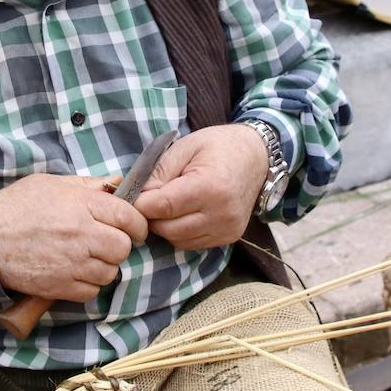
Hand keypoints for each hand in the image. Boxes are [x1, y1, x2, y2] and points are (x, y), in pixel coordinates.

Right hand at [0, 174, 148, 301]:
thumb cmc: (17, 207)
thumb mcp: (53, 184)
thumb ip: (88, 185)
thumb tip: (117, 184)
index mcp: (82, 205)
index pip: (130, 217)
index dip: (137, 224)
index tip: (133, 228)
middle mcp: (81, 235)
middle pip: (123, 247)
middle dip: (119, 245)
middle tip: (107, 242)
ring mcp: (71, 263)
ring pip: (110, 272)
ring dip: (104, 266)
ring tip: (88, 257)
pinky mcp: (60, 286)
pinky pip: (91, 292)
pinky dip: (88, 285)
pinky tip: (75, 272)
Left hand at [134, 124, 268, 250]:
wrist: (256, 156)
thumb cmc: (217, 146)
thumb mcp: (184, 147)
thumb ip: (158, 173)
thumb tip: (136, 198)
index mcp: (210, 186)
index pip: (162, 207)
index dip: (142, 204)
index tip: (134, 196)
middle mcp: (221, 213)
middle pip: (168, 229)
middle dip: (152, 217)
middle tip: (149, 200)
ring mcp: (228, 228)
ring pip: (178, 240)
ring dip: (166, 227)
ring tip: (168, 205)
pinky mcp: (230, 237)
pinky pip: (192, 244)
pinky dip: (181, 233)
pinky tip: (184, 214)